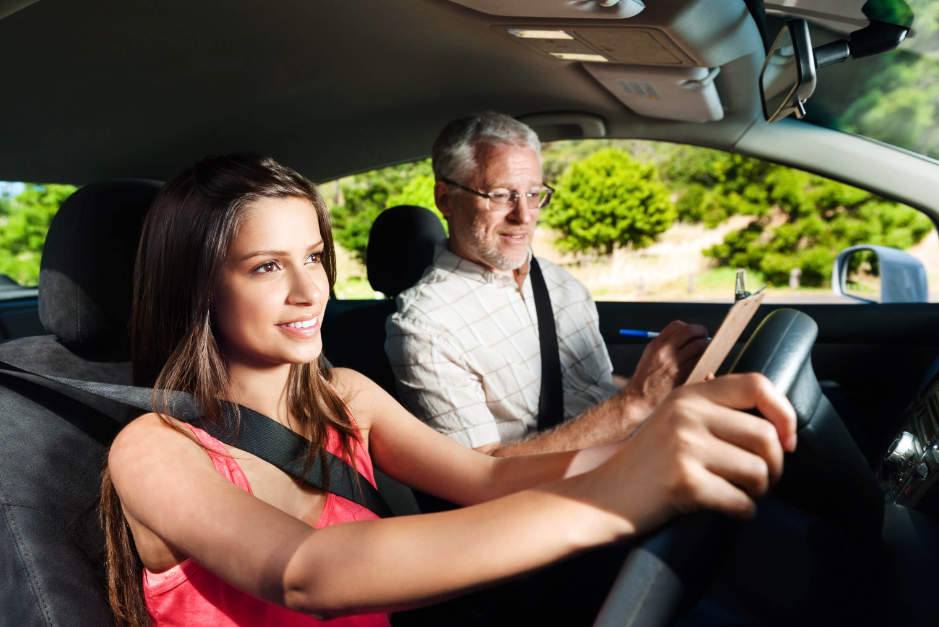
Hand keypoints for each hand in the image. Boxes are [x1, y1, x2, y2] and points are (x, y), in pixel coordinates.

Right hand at [594, 373, 796, 539]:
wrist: (602, 497)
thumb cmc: (645, 464)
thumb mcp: (673, 419)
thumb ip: (713, 409)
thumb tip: (774, 418)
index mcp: (689, 395)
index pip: (756, 385)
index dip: (784, 412)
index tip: (788, 439)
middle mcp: (687, 414)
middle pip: (767, 435)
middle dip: (775, 466)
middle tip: (761, 480)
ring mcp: (685, 447)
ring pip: (759, 471)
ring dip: (759, 491)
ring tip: (741, 493)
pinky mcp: (685, 482)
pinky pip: (741, 502)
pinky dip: (743, 512)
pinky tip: (728, 510)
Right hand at [622, 320, 708, 416]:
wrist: (639, 398)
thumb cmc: (645, 379)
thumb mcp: (649, 355)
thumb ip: (664, 344)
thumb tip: (685, 338)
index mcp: (656, 344)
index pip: (678, 325)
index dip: (690, 327)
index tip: (694, 332)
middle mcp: (665, 351)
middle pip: (690, 331)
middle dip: (701, 333)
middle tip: (705, 338)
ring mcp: (674, 363)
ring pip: (699, 346)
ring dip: (705, 347)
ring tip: (705, 352)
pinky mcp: (683, 376)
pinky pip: (700, 362)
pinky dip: (705, 361)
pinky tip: (703, 364)